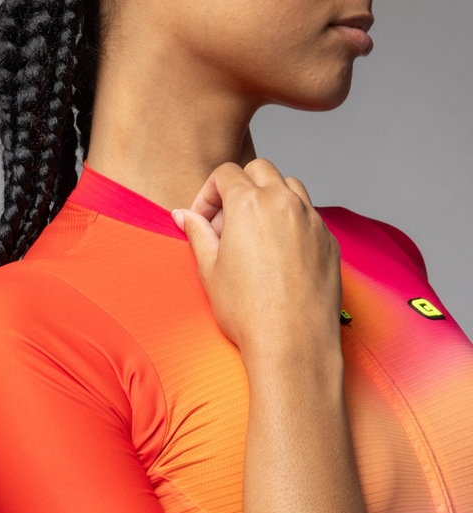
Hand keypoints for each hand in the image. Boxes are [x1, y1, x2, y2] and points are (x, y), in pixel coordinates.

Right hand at [171, 158, 342, 358]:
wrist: (292, 341)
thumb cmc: (248, 310)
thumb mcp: (209, 269)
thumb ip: (197, 234)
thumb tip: (183, 215)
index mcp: (250, 204)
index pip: (226, 174)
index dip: (208, 194)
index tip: (203, 221)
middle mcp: (284, 203)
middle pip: (260, 171)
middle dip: (239, 187)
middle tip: (226, 224)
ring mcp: (312, 220)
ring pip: (290, 186)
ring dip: (269, 198)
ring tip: (255, 234)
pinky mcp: (329, 240)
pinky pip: (309, 215)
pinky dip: (291, 221)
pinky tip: (279, 254)